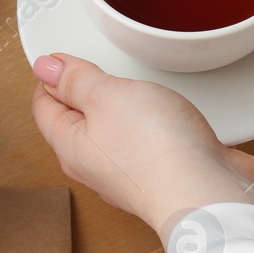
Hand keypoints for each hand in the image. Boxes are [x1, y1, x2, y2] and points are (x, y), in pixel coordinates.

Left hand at [30, 54, 253, 240]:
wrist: (210, 194)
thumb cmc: (158, 152)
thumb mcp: (106, 96)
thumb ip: (76, 80)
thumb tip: (45, 67)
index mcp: (71, 147)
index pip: (43, 106)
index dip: (50, 76)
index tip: (61, 58)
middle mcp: (96, 166)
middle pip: (77, 122)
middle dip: (81, 93)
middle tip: (89, 68)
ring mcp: (130, 173)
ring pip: (114, 132)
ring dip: (120, 108)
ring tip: (126, 88)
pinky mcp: (162, 175)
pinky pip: (146, 144)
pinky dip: (150, 125)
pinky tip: (162, 116)